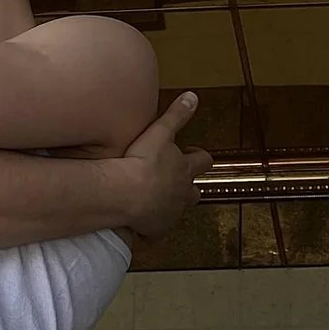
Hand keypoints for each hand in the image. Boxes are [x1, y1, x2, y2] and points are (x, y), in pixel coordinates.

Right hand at [122, 93, 213, 242]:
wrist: (126, 193)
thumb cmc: (142, 162)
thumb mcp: (159, 132)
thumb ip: (176, 115)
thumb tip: (192, 96)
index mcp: (184, 170)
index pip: (202, 162)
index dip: (199, 157)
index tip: (192, 154)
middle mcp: (182, 193)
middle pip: (194, 192)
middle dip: (189, 187)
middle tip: (177, 182)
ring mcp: (170, 213)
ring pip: (177, 212)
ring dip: (171, 207)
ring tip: (157, 204)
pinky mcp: (155, 229)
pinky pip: (155, 233)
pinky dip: (150, 230)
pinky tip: (140, 228)